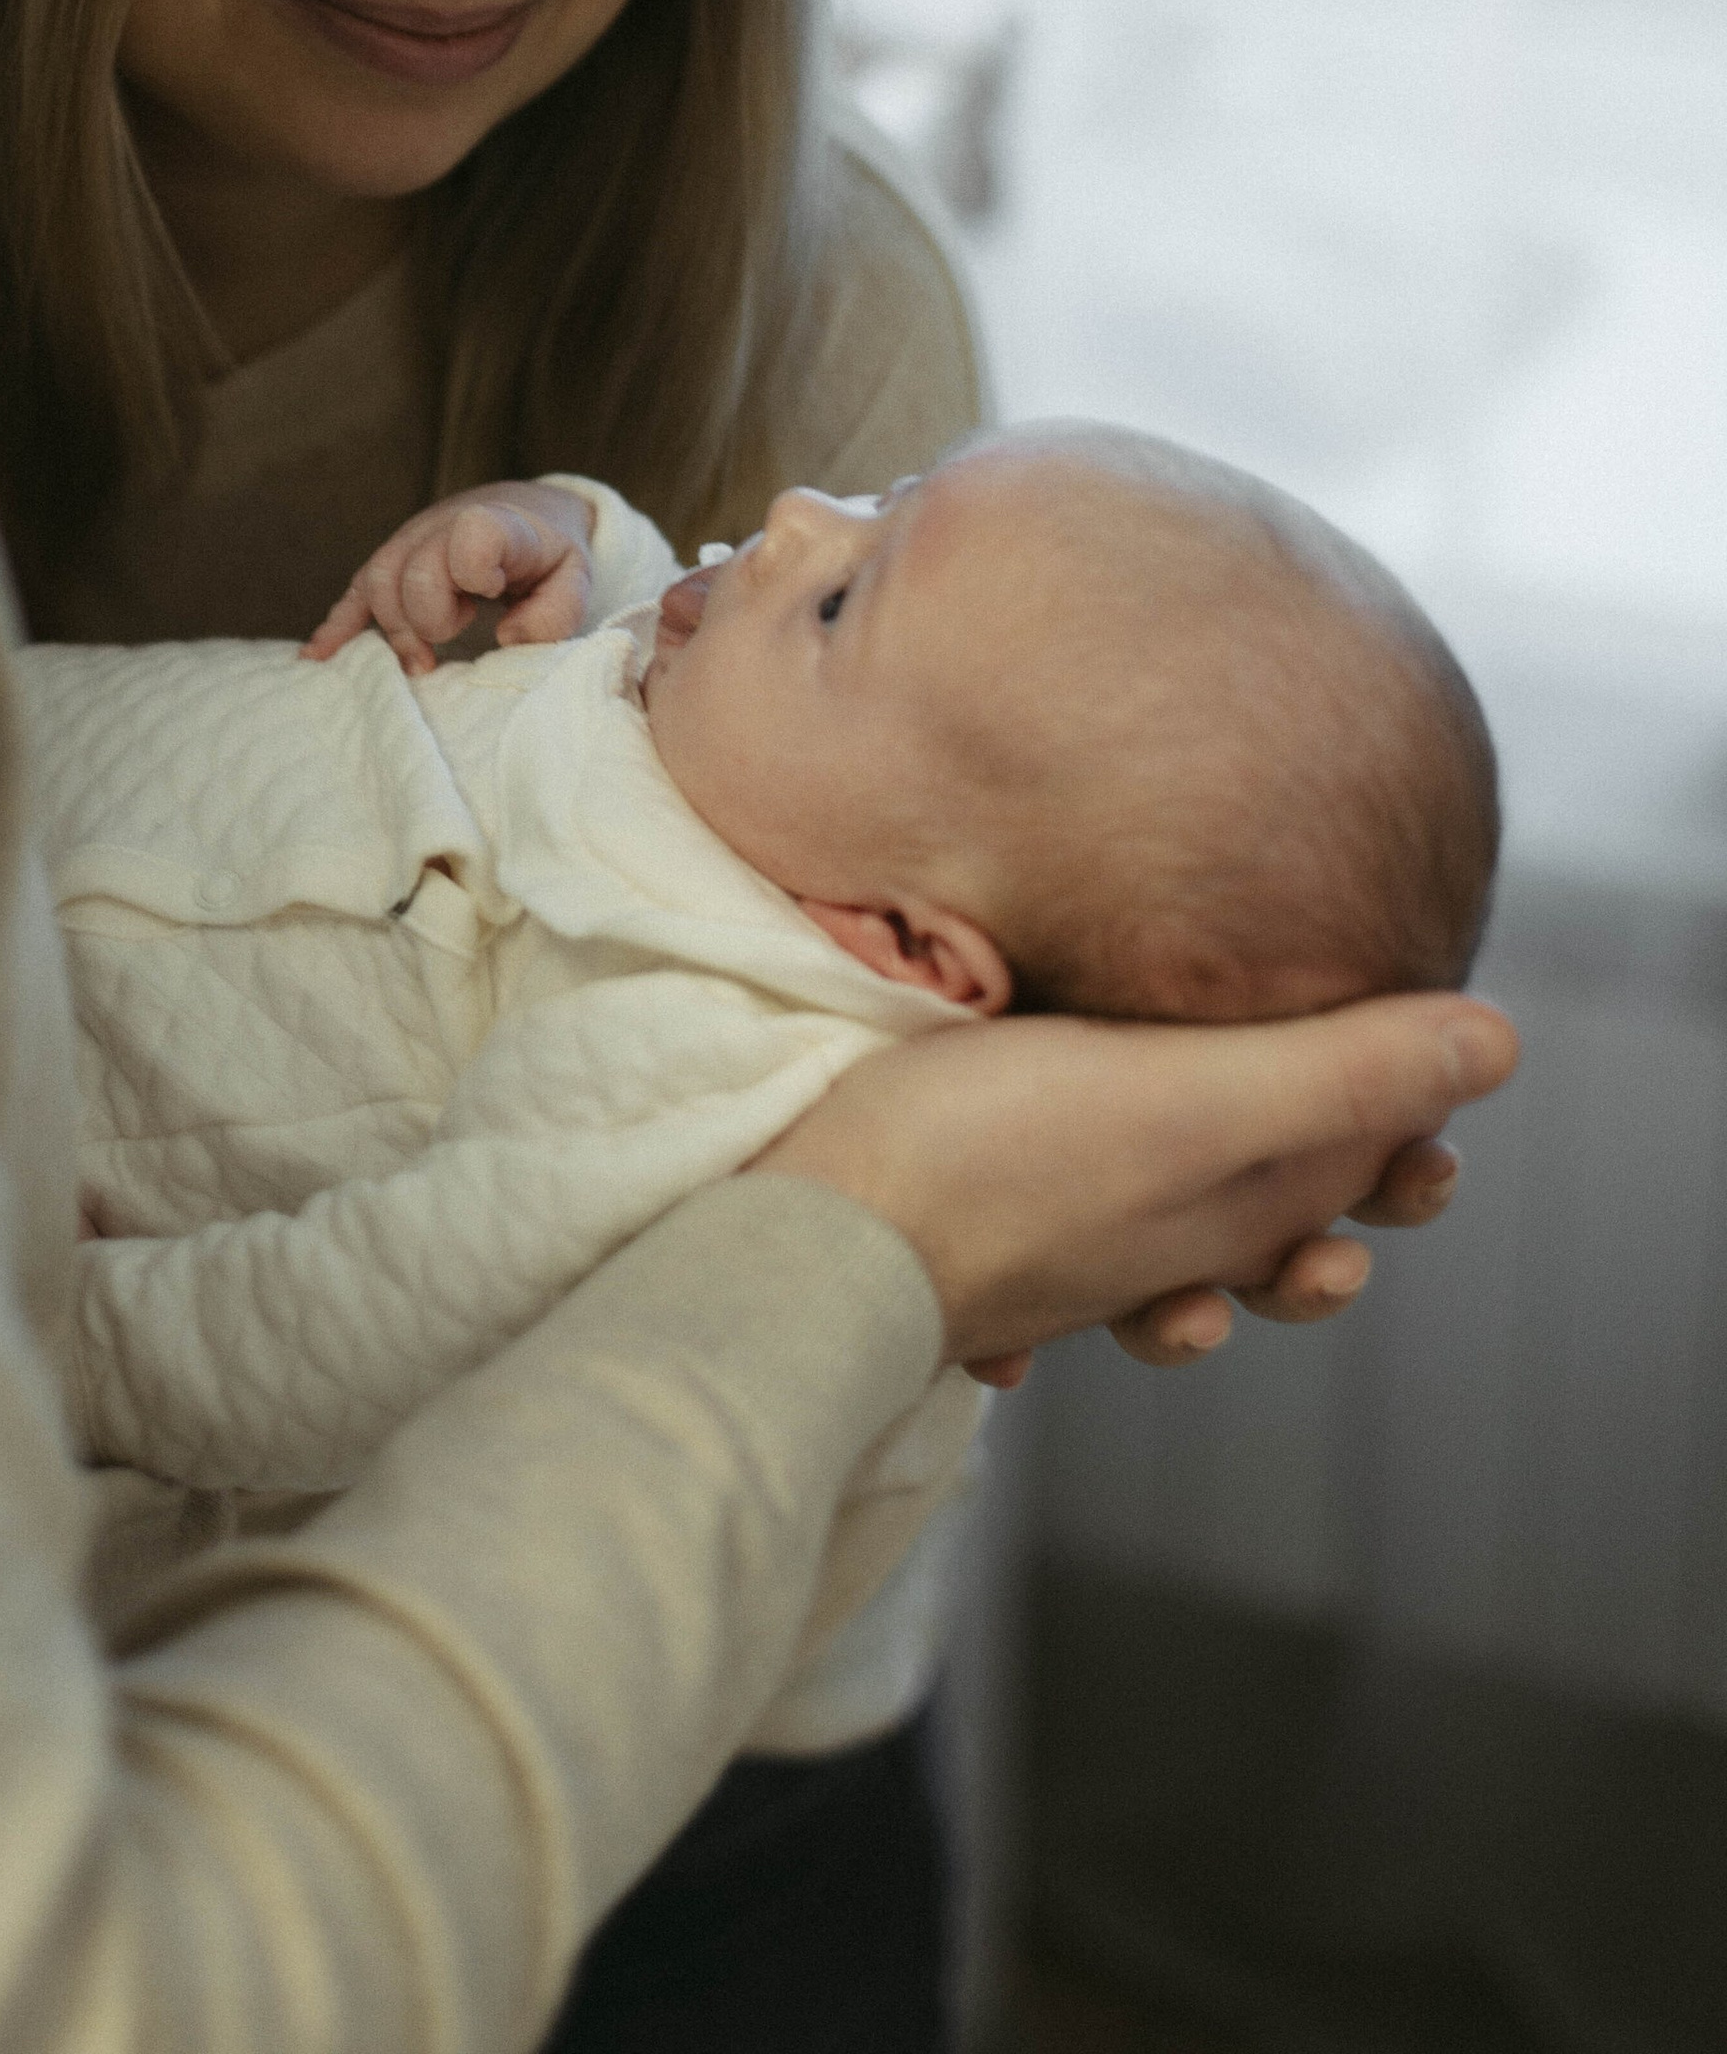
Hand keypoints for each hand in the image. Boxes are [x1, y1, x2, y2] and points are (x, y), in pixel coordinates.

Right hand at [303, 482, 596, 674]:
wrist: (524, 513)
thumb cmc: (548, 556)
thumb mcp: (575, 578)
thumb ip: (556, 611)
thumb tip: (508, 638)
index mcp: (496, 525)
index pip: (469, 534)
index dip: (472, 568)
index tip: (489, 593)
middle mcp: (441, 528)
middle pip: (411, 574)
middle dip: (430, 620)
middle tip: (458, 635)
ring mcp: (408, 544)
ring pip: (377, 584)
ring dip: (394, 631)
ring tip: (423, 660)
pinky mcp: (391, 565)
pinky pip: (356, 594)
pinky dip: (336, 627)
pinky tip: (317, 656)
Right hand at [749, 997, 1516, 1371]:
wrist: (811, 1239)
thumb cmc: (995, 1163)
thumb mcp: (1192, 1104)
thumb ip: (1340, 1079)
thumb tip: (1496, 1045)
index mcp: (1215, 1219)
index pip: (1336, 1196)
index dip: (1399, 1153)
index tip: (1425, 1131)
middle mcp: (1143, 1245)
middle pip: (1257, 1229)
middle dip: (1320, 1208)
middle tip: (1363, 1165)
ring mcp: (1054, 1250)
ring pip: (1157, 1248)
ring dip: (1210, 1251)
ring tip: (1227, 1244)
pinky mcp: (968, 1230)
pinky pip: (1037, 1250)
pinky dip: (1063, 1264)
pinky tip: (1053, 1246)